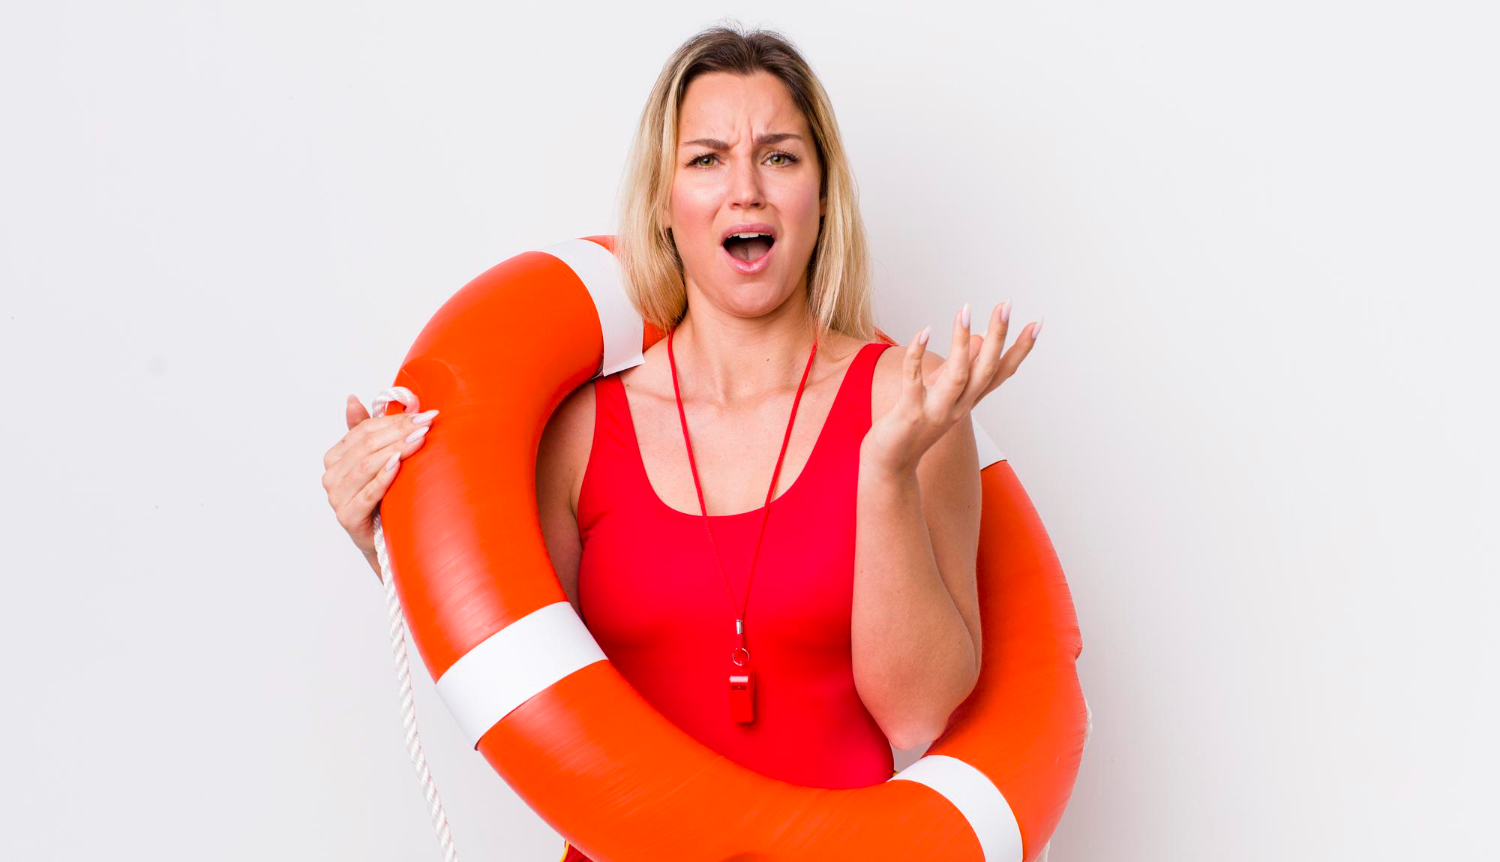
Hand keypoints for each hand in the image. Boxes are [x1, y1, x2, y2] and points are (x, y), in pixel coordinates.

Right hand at [321, 394, 439, 562]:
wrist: (385, 541)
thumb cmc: (382, 498)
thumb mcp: (375, 461)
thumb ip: (364, 430)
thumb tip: (351, 398)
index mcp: (335, 458)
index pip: (363, 431)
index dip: (393, 420)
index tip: (422, 413)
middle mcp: (331, 477)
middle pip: (367, 446)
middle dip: (399, 431)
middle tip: (427, 422)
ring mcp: (337, 498)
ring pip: (367, 466)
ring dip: (396, 449)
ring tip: (421, 438)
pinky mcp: (348, 517)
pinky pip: (367, 493)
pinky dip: (383, 477)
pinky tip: (398, 465)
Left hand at [863, 301, 1040, 474]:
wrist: (891, 464)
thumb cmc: (915, 424)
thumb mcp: (942, 392)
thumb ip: (962, 367)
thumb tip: (979, 336)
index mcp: (969, 400)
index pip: (1001, 373)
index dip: (1020, 350)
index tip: (1038, 324)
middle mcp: (959, 407)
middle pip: (985, 370)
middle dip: (997, 337)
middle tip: (1006, 305)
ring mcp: (936, 412)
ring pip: (957, 376)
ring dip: (961, 343)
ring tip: (965, 310)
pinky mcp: (910, 414)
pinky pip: (914, 381)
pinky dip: (918, 356)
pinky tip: (923, 331)